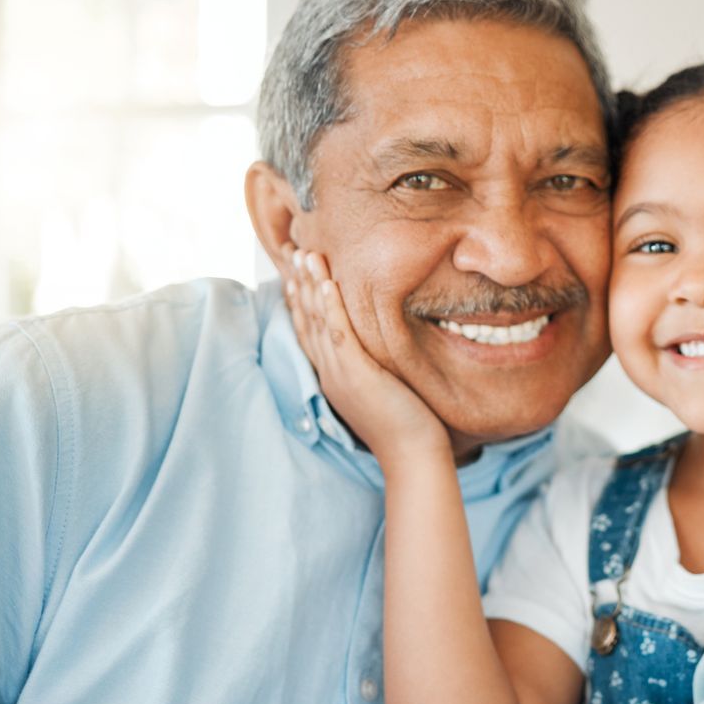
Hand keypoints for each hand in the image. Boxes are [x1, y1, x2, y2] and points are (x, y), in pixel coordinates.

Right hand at [281, 248, 450, 463]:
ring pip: (318, 321)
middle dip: (297, 282)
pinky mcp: (357, 375)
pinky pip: (340, 334)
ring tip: (304, 252)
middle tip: (291, 247)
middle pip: (306, 319)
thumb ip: (371, 365)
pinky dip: (331, 307)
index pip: (308, 330)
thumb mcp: (380, 388)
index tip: (294, 269)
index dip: (299, 297)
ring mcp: (340, 373)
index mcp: (332, 375)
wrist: (412, 456)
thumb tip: (376, 346)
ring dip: (309, 285)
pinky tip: (325, 283)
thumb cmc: (405, 424)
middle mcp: (329, 372)